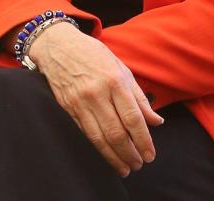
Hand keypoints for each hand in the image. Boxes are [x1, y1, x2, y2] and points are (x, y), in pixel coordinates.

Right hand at [28, 23, 162, 176]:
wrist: (57, 45)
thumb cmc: (93, 55)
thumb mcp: (121, 68)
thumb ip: (139, 97)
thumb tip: (156, 121)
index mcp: (114, 81)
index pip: (133, 118)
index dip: (144, 141)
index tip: (150, 155)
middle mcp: (97, 93)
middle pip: (116, 133)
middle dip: (130, 154)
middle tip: (139, 164)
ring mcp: (79, 101)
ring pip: (99, 138)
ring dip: (114, 157)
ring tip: (125, 168)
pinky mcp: (67, 107)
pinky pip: (84, 132)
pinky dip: (97, 147)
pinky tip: (106, 155)